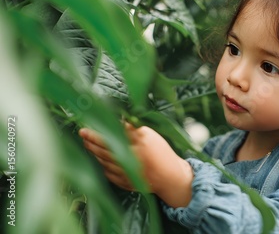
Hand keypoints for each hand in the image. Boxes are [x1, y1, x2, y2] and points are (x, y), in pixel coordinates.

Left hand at [79, 123, 193, 206]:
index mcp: (140, 143)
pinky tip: (99, 160)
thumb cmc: (163, 154)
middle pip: (105, 148)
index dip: (98, 131)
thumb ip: (134, 130)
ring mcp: (127, 172)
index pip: (114, 134)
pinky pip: (109, 173)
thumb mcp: (151, 136)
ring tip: (87, 144)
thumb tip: (117, 121)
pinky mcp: (125, 183)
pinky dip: (103, 166)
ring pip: (104, 161)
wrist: (171, 177)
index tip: (87, 127)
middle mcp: (132, 157)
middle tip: (82, 133)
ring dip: (94, 152)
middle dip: (91, 140)